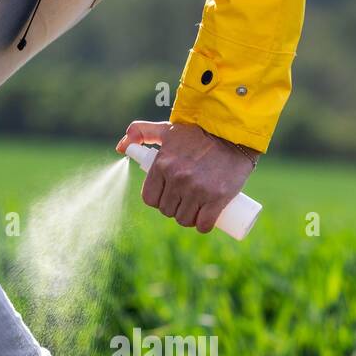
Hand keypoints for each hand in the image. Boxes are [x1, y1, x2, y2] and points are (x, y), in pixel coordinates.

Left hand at [116, 121, 257, 232]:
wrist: (234, 133)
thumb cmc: (199, 132)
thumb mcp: (168, 130)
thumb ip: (141, 132)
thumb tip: (120, 148)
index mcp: (162, 164)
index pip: (150, 198)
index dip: (159, 200)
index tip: (170, 195)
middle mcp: (177, 178)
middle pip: (167, 211)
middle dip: (175, 209)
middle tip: (187, 201)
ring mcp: (197, 189)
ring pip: (184, 220)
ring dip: (189, 220)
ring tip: (197, 209)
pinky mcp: (217, 198)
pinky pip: (203, 224)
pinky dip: (204, 226)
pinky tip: (207, 220)